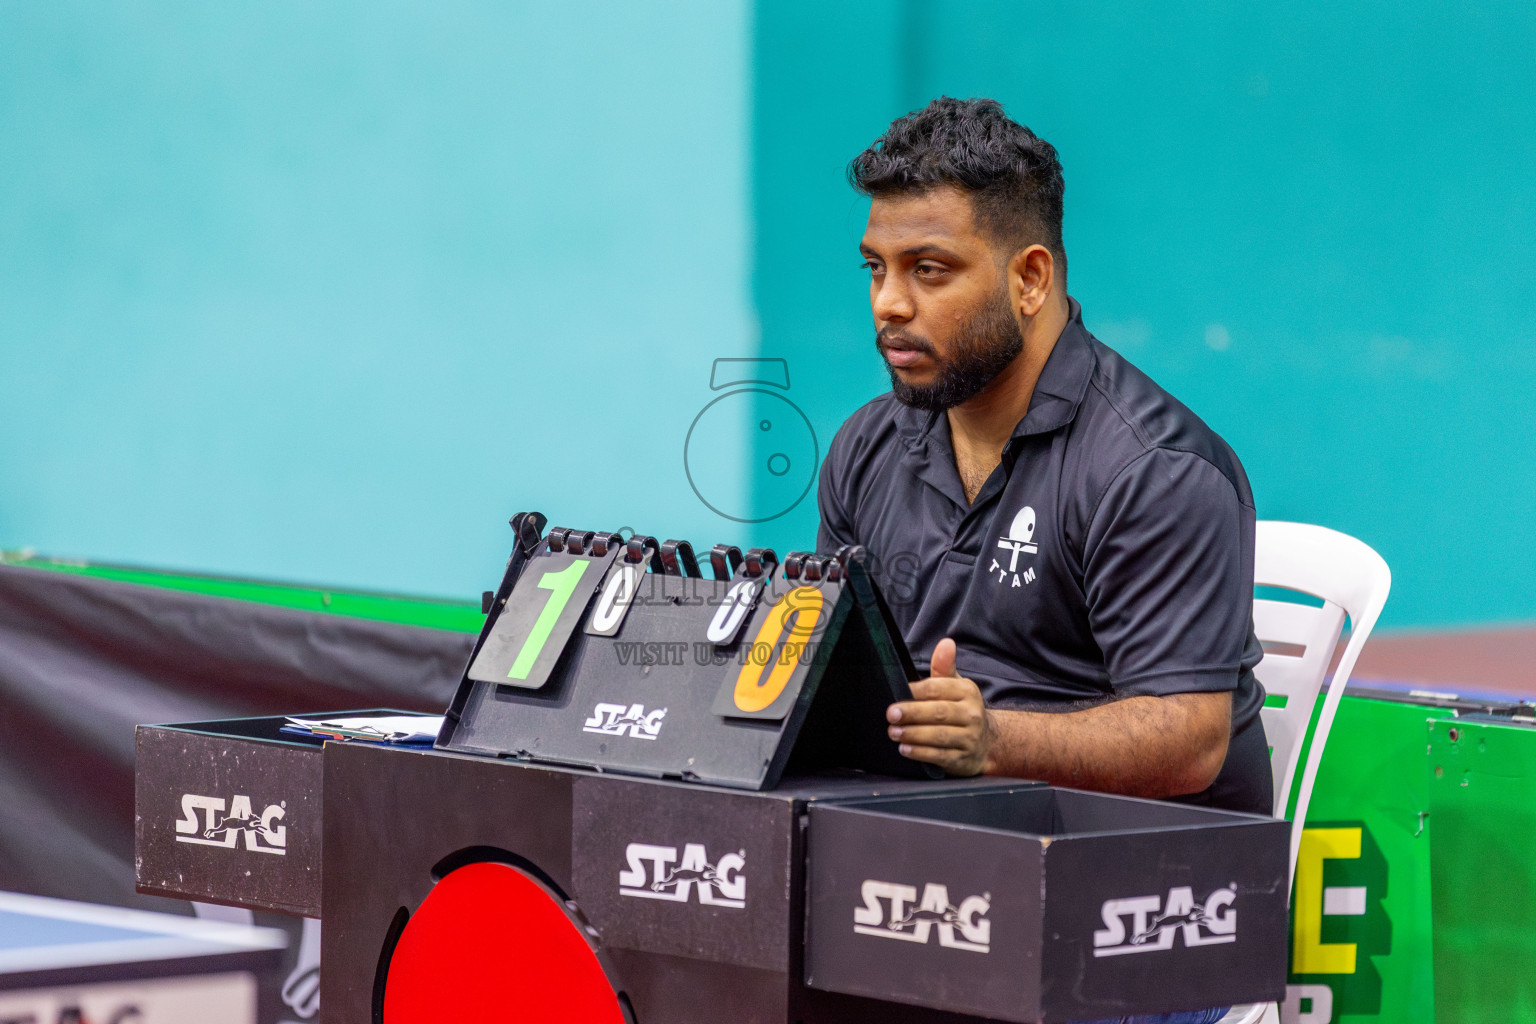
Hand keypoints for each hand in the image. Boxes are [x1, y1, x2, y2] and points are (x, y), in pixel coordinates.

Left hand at [886, 637, 992, 775]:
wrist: (986, 742)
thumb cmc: (961, 709)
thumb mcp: (955, 685)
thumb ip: (944, 666)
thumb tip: (945, 643)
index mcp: (967, 692)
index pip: (939, 688)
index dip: (916, 691)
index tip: (899, 691)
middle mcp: (971, 714)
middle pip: (938, 712)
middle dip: (912, 713)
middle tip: (891, 714)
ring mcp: (969, 738)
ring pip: (938, 736)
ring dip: (913, 734)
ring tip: (893, 732)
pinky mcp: (962, 759)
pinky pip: (939, 755)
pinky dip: (920, 753)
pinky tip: (905, 748)